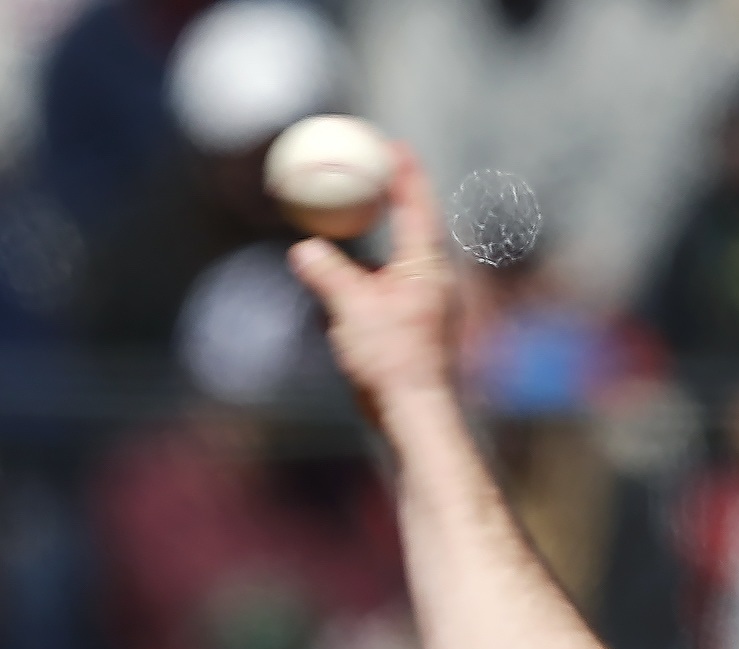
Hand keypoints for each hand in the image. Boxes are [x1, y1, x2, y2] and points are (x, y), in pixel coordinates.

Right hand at [282, 151, 463, 438]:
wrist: (416, 414)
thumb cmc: (391, 361)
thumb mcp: (350, 309)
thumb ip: (327, 274)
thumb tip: (304, 250)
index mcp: (426, 262)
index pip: (415, 200)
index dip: (401, 168)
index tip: (386, 144)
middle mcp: (434, 276)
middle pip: (415, 221)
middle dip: (394, 194)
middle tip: (371, 170)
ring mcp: (428, 301)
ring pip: (404, 255)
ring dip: (385, 232)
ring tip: (362, 215)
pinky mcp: (418, 324)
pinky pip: (394, 283)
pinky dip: (375, 268)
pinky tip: (356, 272)